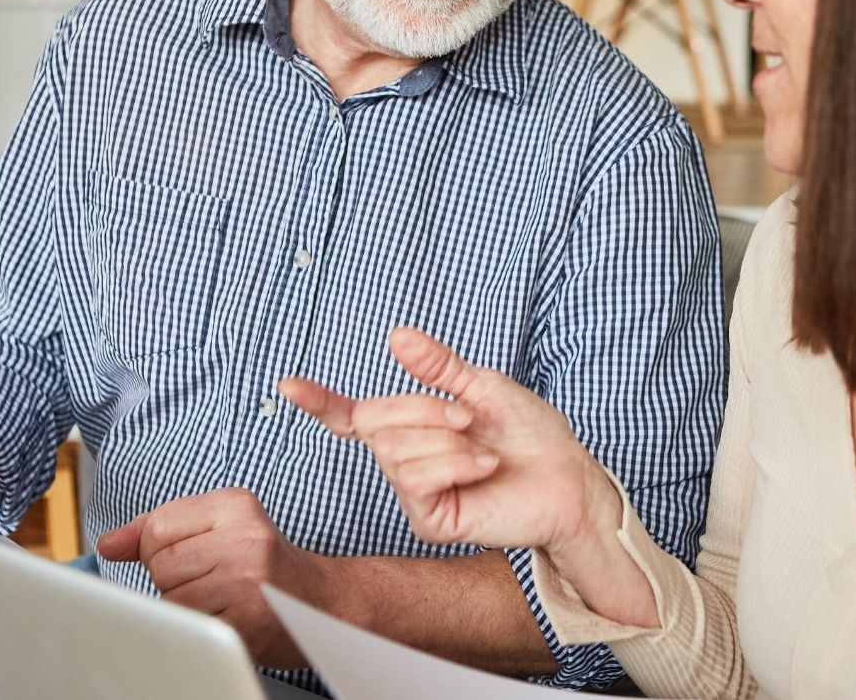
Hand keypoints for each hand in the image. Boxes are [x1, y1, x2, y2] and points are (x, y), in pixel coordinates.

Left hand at [96, 488, 325, 667]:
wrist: (324, 603)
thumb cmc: (265, 566)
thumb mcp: (221, 528)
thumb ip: (161, 529)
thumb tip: (109, 544)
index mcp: (235, 505)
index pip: (157, 527)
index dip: (159, 551)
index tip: (189, 559)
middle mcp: (245, 538)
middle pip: (160, 565)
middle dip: (173, 581)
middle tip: (211, 582)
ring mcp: (248, 581)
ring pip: (171, 600)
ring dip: (186, 609)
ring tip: (220, 602)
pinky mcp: (248, 622)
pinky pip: (190, 629)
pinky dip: (200, 632)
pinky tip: (227, 620)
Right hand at [279, 327, 621, 556]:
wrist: (567, 480)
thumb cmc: (532, 436)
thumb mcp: (484, 386)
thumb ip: (438, 367)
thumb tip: (397, 337)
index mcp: (414, 426)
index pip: (355, 416)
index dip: (321, 402)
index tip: (288, 385)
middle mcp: (406, 459)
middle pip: (375, 420)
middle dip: (424, 408)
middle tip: (470, 417)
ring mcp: (415, 492)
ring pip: (395, 449)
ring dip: (447, 438)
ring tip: (481, 447)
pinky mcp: (429, 519)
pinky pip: (416, 478)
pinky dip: (455, 462)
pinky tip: (484, 466)